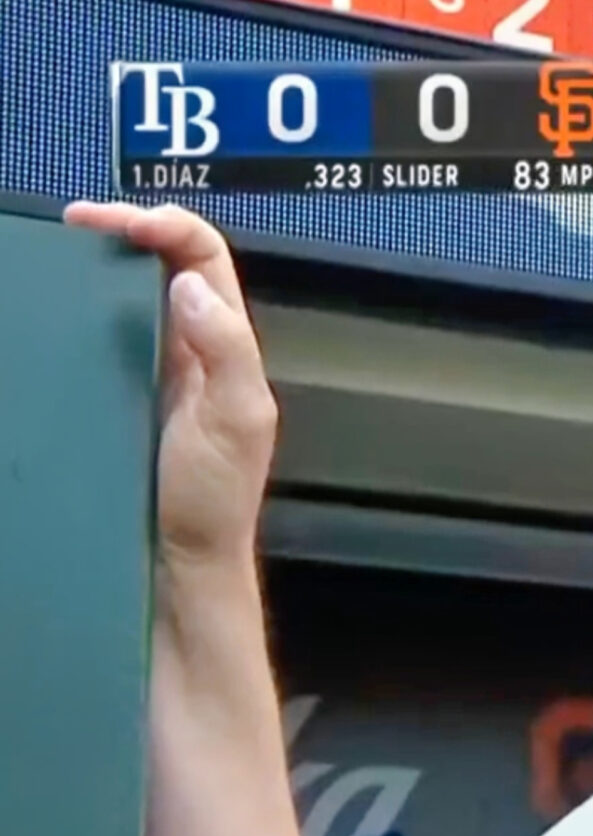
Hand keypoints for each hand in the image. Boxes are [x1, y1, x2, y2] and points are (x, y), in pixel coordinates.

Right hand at [62, 201, 279, 571]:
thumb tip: (191, 284)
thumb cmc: (215, 495)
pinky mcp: (118, 393)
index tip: (120, 220)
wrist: (181, 557)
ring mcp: (154, 369)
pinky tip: (53, 304)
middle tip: (74, 219)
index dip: (169, 225)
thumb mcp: (238, 418)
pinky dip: (80, 309)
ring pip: (130, 295)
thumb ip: (227, 349)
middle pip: (164, 264)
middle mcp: (193, 346)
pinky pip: (101, 337)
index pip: (205, 258)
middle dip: (125, 229)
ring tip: (61, 245)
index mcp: (226, 343)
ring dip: (99, 263)